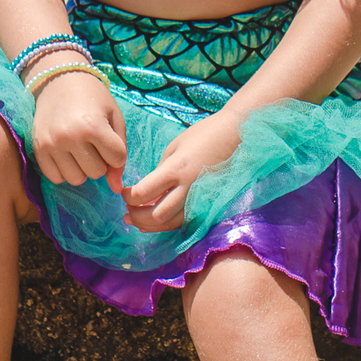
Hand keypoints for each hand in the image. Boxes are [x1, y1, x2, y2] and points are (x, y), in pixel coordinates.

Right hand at [32, 72, 126, 188]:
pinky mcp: (38, 149)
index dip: (117, 151)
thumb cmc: (93, 98)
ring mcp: (52, 144)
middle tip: (93, 142)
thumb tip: (117, 189)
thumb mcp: (114, 118)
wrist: (59, 81)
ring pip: (77, 179)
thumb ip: (120, 153)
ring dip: (82, 168)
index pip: (117, 158)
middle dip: (100, 161)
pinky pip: (56, 178)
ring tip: (80, 148)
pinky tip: (66, 154)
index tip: (109, 138)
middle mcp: (70, 137)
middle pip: (97, 172)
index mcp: (93, 125)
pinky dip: (64, 170)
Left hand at [121, 111, 241, 232]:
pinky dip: (167, 224)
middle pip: (156, 215)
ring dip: (150, 225)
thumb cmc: (203, 136)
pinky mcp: (208, 203)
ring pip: (170, 223)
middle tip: (127, 210)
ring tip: (136, 219)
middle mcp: (188, 188)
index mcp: (176, 169)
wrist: (236, 136)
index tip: (124, 192)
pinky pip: (184, 221)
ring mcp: (200, 198)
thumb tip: (147, 191)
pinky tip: (156, 221)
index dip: (129, 196)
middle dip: (137, 216)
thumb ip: (160, 171)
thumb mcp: (174, 148)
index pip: (145, 192)